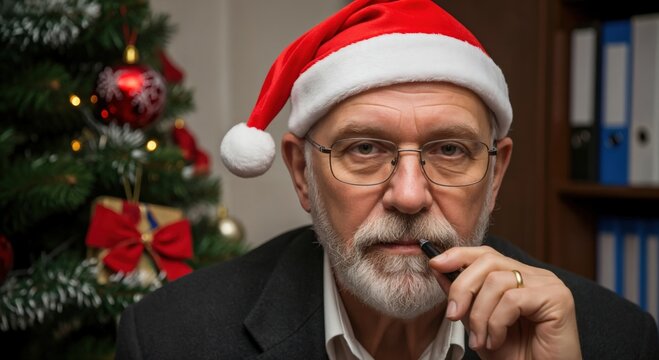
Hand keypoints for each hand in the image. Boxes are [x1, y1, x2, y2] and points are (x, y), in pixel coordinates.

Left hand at [428, 246, 581, 359]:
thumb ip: (464, 296)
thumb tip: (439, 270)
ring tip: (480, 340)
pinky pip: (513, 300)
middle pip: (489, 261)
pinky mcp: (557, 299)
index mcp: (519, 276)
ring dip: (480, 315)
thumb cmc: (514, 355)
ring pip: (497, 281)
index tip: (434, 264)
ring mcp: (549, 284)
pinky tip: (496, 340)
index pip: (486, 253)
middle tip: (452, 315)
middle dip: (463, 287)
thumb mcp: (478, 323)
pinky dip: (496, 323)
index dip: (459, 255)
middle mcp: (536, 275)